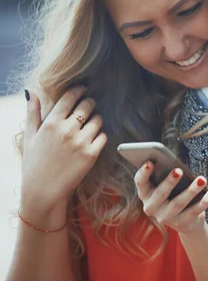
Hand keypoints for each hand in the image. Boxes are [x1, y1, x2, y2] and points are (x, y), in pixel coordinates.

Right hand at [20, 87, 106, 218]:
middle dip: (90, 103)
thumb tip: (31, 90)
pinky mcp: (92, 155)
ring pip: (98, 119)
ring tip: (90, 124)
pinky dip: (100, 135)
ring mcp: (80, 142)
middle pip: (88, 105)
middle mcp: (67, 130)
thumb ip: (32, 112)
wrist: (43, 191)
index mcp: (51, 123)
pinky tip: (93, 139)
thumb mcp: (30, 136)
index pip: (70, 96)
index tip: (83, 89)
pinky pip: (104, 136)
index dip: (79, 89)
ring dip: (96, 119)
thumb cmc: (35, 163)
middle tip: (88, 106)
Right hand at [135, 163, 207, 233]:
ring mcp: (166, 217)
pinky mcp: (182, 223)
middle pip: (160, 194)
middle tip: (178, 170)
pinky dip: (206, 199)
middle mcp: (152, 207)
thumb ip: (167, 175)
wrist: (185, 221)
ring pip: (179, 203)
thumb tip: (176, 164)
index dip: (143, 173)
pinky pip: (196, 210)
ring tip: (202, 179)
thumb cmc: (174, 194)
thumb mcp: (168, 186)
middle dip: (169, 182)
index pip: (140, 183)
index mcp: (145, 194)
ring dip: (191, 190)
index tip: (149, 162)